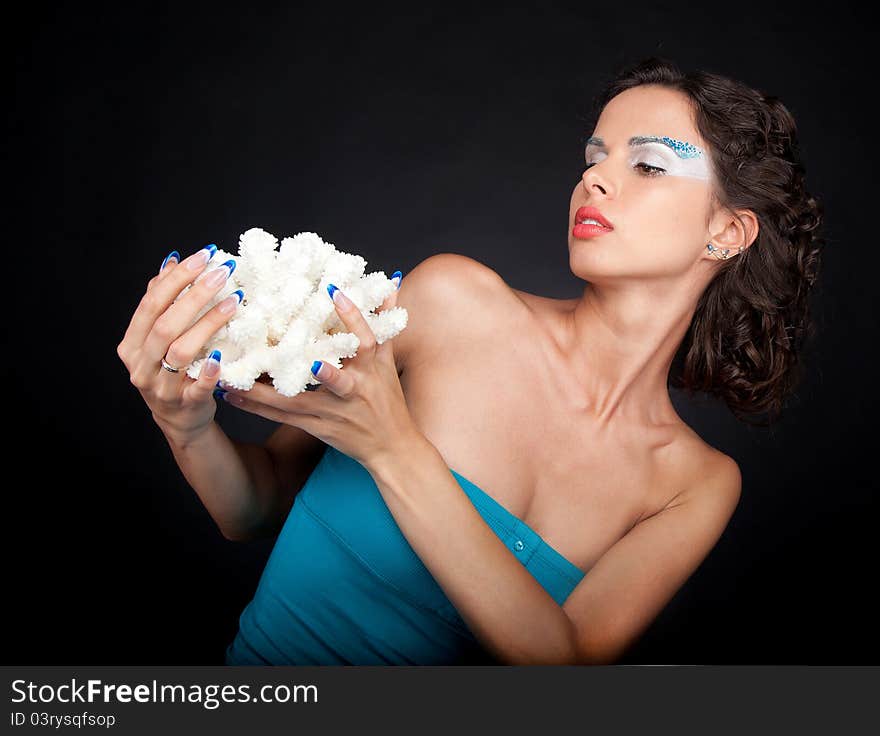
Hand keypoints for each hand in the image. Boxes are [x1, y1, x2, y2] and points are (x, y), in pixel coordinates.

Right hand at [116, 245, 242, 442]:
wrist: (180, 417)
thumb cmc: (171, 370)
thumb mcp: (161, 338)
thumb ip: (163, 302)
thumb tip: (170, 261)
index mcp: (132, 343)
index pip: (151, 303)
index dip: (176, 278)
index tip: (203, 256)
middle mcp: (140, 365)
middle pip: (165, 325)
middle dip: (195, 295)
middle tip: (222, 273)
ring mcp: (161, 387)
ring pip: (180, 351)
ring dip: (207, 323)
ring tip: (233, 301)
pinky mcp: (185, 404)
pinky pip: (197, 387)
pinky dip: (209, 372)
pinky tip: (221, 356)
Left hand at [221, 278, 420, 469]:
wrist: (391, 448)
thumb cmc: (388, 401)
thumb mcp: (388, 361)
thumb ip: (384, 322)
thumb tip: (390, 282)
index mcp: (371, 369)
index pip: (365, 339)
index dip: (353, 316)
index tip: (333, 290)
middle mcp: (354, 391)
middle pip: (334, 379)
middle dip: (320, 370)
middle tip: (285, 350)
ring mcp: (333, 412)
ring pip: (296, 402)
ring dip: (262, 391)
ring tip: (232, 377)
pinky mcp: (317, 427)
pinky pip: (282, 417)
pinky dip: (256, 407)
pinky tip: (231, 395)